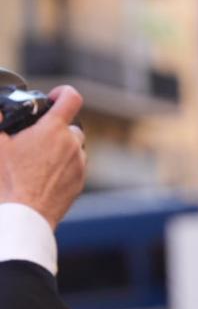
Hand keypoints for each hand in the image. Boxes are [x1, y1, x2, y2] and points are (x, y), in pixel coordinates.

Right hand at [0, 86, 85, 227]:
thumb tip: (1, 112)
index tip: (54, 97)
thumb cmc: (7, 181)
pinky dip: (63, 166)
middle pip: (71, 127)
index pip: (71, 99)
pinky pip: (75, 167)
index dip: (63, 93)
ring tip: (36, 160)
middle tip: (34, 139)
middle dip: (55, 129)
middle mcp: (72, 145)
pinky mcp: (79, 183)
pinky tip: (42, 176)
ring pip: (74, 148)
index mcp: (53, 130)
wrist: (22, 216)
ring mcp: (79, 165)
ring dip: (61, 148)